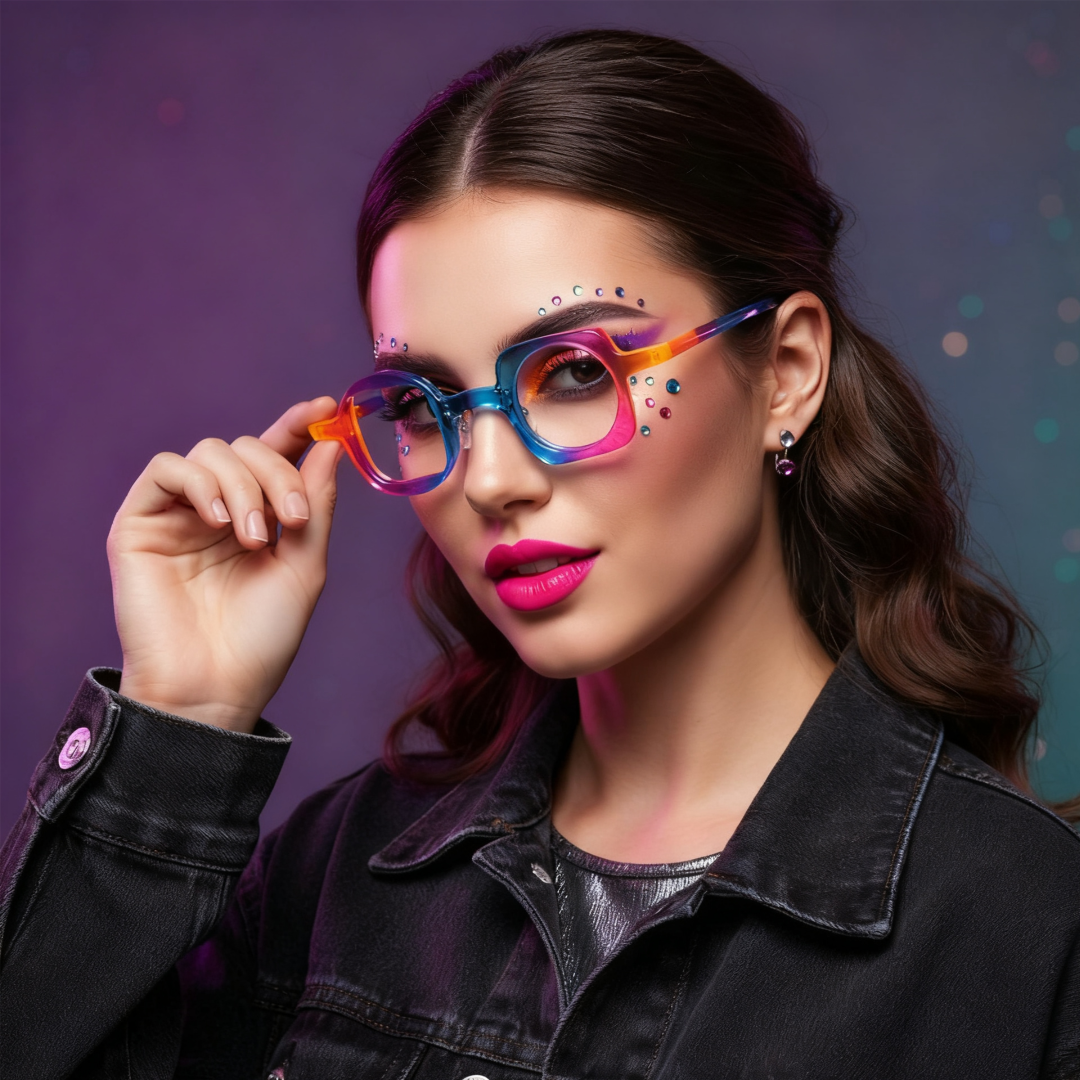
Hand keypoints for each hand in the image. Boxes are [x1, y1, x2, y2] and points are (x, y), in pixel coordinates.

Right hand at [107, 398, 341, 731]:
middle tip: (294, 519)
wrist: (215, 687)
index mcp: (260, 517)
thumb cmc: (262, 638)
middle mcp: (219, 509)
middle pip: (248, 448)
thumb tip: (331, 443)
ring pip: (211, 453)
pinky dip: (199, 484)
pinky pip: (167, 469)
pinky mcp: (140, 522)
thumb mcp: (305, 566)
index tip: (324, 408)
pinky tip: (219, 521)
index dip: (298, 427)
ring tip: (253, 538)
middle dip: (278, 473)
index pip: (277, 455)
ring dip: (244, 486)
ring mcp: (179, 514)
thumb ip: (316, 503)